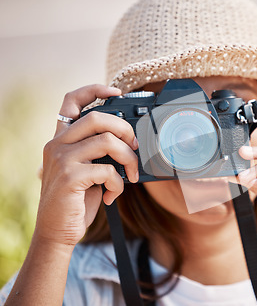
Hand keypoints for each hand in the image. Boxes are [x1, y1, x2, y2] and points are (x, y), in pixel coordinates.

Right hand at [36, 84, 138, 247]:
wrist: (57, 231)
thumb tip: (130, 139)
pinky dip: (118, 183)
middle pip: (97, 117)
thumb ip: (99, 152)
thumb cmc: (77, 199)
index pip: (71, 101)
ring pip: (107, 141)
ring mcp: (61, 160)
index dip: (94, 89)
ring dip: (128, 158)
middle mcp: (57, 144)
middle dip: (125, 129)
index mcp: (61, 139)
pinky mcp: (70, 177)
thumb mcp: (87, 169)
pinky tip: (112, 195)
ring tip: (131, 176)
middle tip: (135, 147)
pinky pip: (107, 170)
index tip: (116, 91)